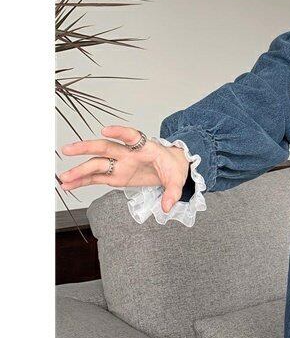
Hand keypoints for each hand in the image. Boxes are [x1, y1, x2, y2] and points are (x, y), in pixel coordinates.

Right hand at [59, 126, 190, 212]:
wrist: (173, 167)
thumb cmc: (173, 167)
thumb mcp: (177, 179)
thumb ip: (172, 193)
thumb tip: (167, 206)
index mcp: (145, 148)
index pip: (131, 136)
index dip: (119, 132)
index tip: (105, 130)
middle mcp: (128, 154)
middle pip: (105, 147)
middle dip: (86, 147)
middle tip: (69, 149)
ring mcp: (120, 164)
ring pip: (96, 163)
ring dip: (80, 170)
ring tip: (63, 176)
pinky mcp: (116, 175)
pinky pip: (96, 177)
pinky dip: (82, 181)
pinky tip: (69, 185)